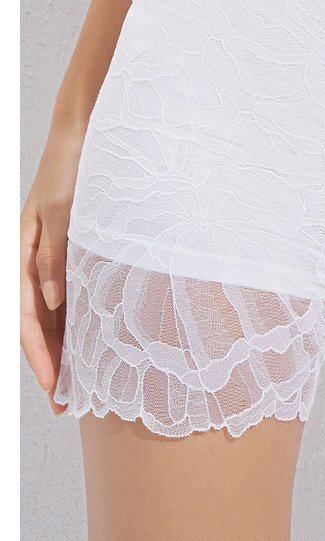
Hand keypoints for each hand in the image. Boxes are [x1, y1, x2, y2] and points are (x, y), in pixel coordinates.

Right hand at [20, 124, 85, 412]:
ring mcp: (51, 260)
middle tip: (64, 401)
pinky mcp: (70, 254)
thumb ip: (55, 257)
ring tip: (75, 382)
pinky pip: (67, 297)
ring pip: (51, 316)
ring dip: (60, 349)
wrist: (84, 139)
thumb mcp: (63, 213)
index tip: (53, 385)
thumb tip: (51, 303)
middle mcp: (34, 263)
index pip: (25, 318)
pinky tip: (85, 342)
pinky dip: (72, 323)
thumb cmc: (72, 172)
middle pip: (36, 324)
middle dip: (48, 363)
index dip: (38, 354)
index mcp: (23, 255)